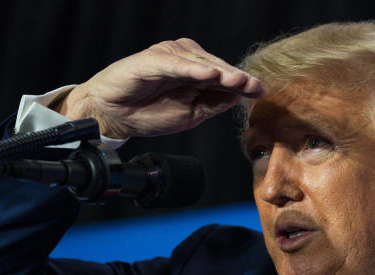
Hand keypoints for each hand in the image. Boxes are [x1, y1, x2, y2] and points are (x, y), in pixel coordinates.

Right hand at [58, 38, 263, 137]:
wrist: (114, 116)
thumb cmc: (148, 113)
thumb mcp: (190, 115)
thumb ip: (212, 104)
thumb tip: (238, 97)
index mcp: (195, 74)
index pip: (224, 78)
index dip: (243, 84)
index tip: (261, 92)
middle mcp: (186, 61)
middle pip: (217, 68)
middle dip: (237, 78)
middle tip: (255, 86)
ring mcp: (169, 58)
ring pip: (200, 64)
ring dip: (220, 72)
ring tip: (238, 80)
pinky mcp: (152, 60)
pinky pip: (175, 64)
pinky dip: (192, 69)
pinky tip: (207, 74)